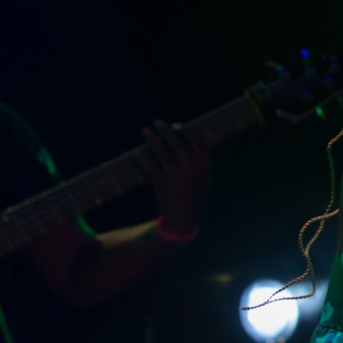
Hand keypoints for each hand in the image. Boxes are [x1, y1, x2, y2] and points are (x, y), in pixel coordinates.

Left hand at [136, 120, 208, 236]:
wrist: (186, 219)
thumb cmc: (193, 192)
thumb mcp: (203, 175)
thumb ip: (196, 156)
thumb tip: (180, 132)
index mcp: (204, 165)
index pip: (199, 139)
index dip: (187, 129)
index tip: (177, 125)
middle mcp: (192, 170)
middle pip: (178, 143)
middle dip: (166, 130)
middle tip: (156, 123)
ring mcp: (178, 178)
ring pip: (162, 153)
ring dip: (152, 139)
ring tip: (145, 131)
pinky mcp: (163, 186)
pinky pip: (150, 168)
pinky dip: (142, 158)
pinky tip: (137, 152)